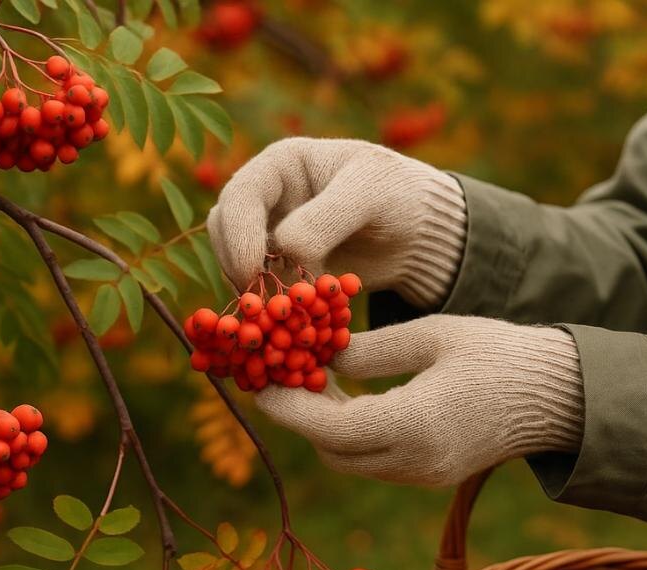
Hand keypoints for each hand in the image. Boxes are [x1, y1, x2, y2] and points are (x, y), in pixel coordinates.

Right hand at [207, 137, 466, 308]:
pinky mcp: (284, 270)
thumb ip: (326, 218)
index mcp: (282, 164)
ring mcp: (272, 235)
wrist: (421, 232)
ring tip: (276, 317)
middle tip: (258, 302)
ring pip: (238, 264)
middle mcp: (268, 198)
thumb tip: (282, 250)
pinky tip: (288, 327)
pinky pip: (264, 289)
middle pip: (225, 230)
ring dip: (252, 292)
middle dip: (236, 266)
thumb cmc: (399, 195)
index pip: (240, 195)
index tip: (249, 271)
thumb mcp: (370, 194)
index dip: (237, 234)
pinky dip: (272, 309)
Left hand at [255, 315, 585, 485]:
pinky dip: (351, 437)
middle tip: (282, 376)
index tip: (260, 383)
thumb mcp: (433, 335)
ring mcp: (424, 475)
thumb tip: (320, 360)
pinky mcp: (431, 476)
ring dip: (323, 430)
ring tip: (313, 382)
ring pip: (350, 463)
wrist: (559, 396)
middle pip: (332, 452)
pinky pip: (374, 463)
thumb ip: (371, 351)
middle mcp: (416, 460)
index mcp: (416, 422)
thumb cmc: (500, 353)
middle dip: (300, 420)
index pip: (331, 427)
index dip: (288, 408)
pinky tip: (348, 400)